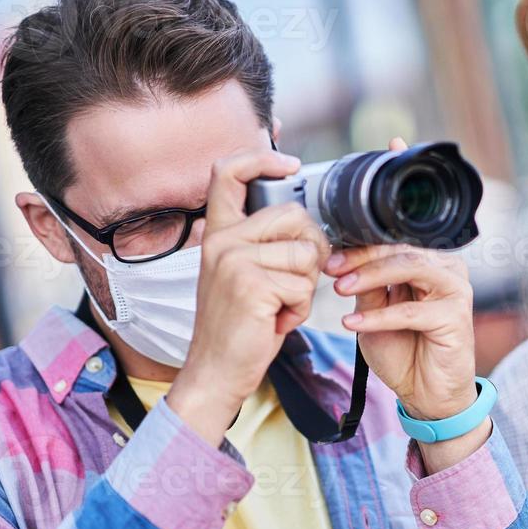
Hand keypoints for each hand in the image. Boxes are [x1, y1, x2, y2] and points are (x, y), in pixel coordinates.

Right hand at [169, 149, 329, 441]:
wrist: (216, 371)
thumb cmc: (242, 324)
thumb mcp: (245, 273)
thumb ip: (265, 242)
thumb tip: (308, 218)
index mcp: (218, 232)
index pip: (227, 172)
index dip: (260, 157)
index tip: (290, 165)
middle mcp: (220, 240)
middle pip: (295, 215)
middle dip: (311, 251)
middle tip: (291, 283)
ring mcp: (233, 261)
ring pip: (306, 254)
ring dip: (305, 287)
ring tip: (277, 306)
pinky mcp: (250, 285)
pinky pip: (303, 285)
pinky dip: (300, 309)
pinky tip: (275, 321)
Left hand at [322, 138, 481, 459]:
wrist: (426, 394)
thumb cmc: (401, 347)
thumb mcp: (373, 306)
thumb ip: (364, 276)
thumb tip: (338, 246)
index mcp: (427, 257)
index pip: (406, 222)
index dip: (397, 187)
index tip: (385, 150)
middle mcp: (447, 266)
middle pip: (401, 243)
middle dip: (361, 249)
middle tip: (326, 260)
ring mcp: (455, 289)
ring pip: (409, 268)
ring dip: (369, 276)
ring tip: (338, 286)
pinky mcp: (455, 318)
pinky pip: (411, 310)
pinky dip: (377, 316)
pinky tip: (352, 322)